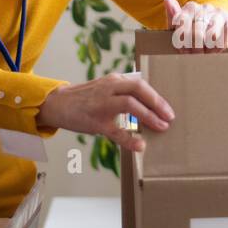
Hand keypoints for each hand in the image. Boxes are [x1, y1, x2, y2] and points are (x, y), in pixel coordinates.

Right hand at [37, 73, 174, 151]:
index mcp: (114, 81)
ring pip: (130, 105)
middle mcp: (109, 89)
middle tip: (169, 118)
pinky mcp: (95, 122)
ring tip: (160, 127)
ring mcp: (102, 104)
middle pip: (138, 89)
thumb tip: (150, 105)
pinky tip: (140, 146)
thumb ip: (125, 93)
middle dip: (157, 103)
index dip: (156, 97)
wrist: (58, 104)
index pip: (140, 84)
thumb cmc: (86, 99)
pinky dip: (130, 139)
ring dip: (148, 116)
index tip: (168, 110)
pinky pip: (116, 131)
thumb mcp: (106, 89)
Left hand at [163, 0, 227, 52]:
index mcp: (190, 8)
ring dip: (209, 49)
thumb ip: (173, 14)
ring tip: (207, 54)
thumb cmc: (194, 29)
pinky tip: (218, 49)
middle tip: (195, 55)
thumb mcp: (180, 25)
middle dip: (195, 49)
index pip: (182, 25)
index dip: (182, 42)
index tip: (183, 50)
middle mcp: (206, 8)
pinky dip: (222, 44)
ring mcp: (220, 13)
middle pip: (197, 33)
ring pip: (213, 34)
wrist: (219, 24)